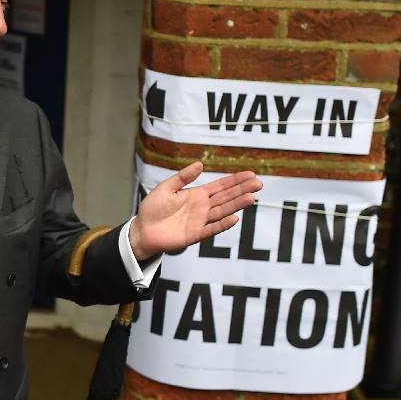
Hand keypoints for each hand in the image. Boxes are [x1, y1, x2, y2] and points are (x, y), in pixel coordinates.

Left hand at [130, 161, 262, 258]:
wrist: (142, 230)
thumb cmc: (152, 209)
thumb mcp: (166, 188)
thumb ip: (182, 177)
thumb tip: (200, 164)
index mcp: (196, 195)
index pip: (220, 186)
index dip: (235, 180)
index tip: (250, 174)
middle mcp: (202, 208)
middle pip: (226, 197)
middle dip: (242, 190)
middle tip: (258, 184)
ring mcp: (200, 221)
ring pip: (222, 211)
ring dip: (236, 205)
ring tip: (251, 198)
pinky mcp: (195, 234)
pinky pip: (211, 229)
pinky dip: (222, 224)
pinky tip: (234, 218)